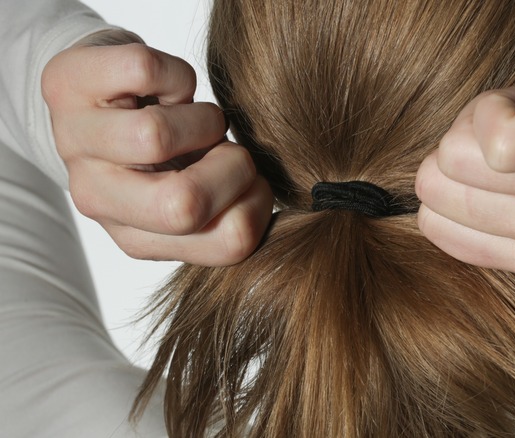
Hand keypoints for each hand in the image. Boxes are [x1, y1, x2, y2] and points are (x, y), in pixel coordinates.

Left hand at [42, 30, 272, 265]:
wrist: (98, 96)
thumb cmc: (165, 150)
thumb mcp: (199, 194)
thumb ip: (234, 214)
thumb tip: (259, 198)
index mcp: (138, 236)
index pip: (230, 242)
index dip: (261, 201)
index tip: (246, 179)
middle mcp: (96, 197)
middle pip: (184, 204)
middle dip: (233, 164)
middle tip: (221, 147)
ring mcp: (72, 142)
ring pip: (156, 135)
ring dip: (201, 116)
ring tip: (192, 117)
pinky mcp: (64, 86)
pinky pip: (144, 73)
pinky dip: (177, 73)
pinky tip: (165, 88)